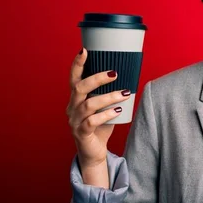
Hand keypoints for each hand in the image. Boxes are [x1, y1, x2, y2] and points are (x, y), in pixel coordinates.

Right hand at [66, 48, 129, 167]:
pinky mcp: (81, 133)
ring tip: (124, 93)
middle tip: (115, 73)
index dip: (77, 64)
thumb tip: (130, 74)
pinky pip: (91, 122)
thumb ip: (109, 93)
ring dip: (108, 97)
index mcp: (76, 98)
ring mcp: (75, 121)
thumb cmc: (100, 125)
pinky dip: (105, 114)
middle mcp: (72, 107)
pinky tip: (117, 111)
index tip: (84, 50)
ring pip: (88, 104)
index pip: (74, 78)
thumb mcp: (104, 106)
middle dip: (97, 78)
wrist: (94, 152)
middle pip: (79, 87)